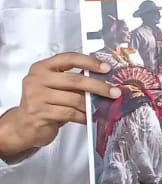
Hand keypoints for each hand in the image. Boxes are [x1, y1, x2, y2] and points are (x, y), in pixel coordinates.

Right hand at [0, 52, 117, 156]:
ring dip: (91, 104)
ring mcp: (36, 96)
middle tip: (115, 92)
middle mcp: (36, 79)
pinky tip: (89, 117)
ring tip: (101, 107)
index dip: (89, 62)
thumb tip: (105, 79)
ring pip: (74, 99)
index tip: (106, 68)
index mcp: (42, 67)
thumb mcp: (57, 87)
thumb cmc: (45, 103)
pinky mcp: (39, 113)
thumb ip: (74, 80)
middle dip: (99, 86)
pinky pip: (69, 113)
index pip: (68, 58)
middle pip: (75, 80)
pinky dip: (83, 116)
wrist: (24, 125)